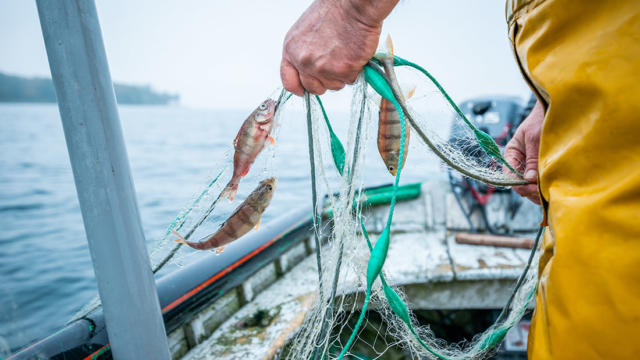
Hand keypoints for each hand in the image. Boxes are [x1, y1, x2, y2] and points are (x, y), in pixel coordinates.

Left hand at [281, 0, 396, 95]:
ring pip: (333, 86)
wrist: (353, 5)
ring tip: (345, 54)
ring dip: (341, 75)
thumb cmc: (334, 11)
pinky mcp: (343, 71)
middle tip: (333, 68)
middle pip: (313, 88)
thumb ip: (304, 52)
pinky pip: (350, 80)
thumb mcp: (306, 31)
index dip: (298, 87)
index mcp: (292, 50)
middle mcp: (304, 61)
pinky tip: (354, 54)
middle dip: (324, 82)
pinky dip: (355, 70)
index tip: (303, 90)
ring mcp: (323, 68)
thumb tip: (309, 68)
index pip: (289, 81)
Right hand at [504, 100, 543, 203]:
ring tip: (550, 191)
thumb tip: (529, 179)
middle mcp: (519, 163)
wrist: (557, 109)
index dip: (519, 184)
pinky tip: (553, 188)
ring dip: (538, 191)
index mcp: (511, 154)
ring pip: (530, 187)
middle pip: (519, 185)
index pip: (508, 176)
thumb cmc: (542, 118)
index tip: (534, 187)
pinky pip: (541, 183)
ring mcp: (530, 167)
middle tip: (545, 192)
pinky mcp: (542, 168)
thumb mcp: (534, 137)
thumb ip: (532, 158)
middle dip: (530, 190)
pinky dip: (545, 188)